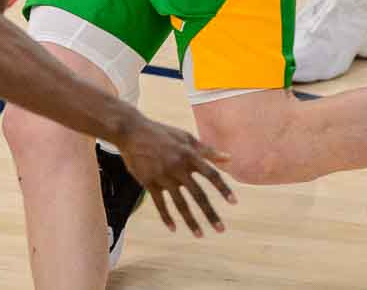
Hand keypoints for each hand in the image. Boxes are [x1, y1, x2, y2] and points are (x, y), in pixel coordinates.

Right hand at [118, 115, 235, 237]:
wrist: (133, 131)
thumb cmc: (163, 134)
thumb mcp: (186, 137)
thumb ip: (207, 150)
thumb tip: (229, 159)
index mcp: (189, 154)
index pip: (211, 174)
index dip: (223, 188)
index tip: (234, 202)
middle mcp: (178, 166)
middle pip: (198, 194)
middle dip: (210, 213)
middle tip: (221, 229)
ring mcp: (163, 176)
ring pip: (180, 203)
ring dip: (191, 221)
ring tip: (200, 235)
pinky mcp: (149, 182)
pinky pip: (160, 204)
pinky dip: (167, 217)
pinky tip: (174, 228)